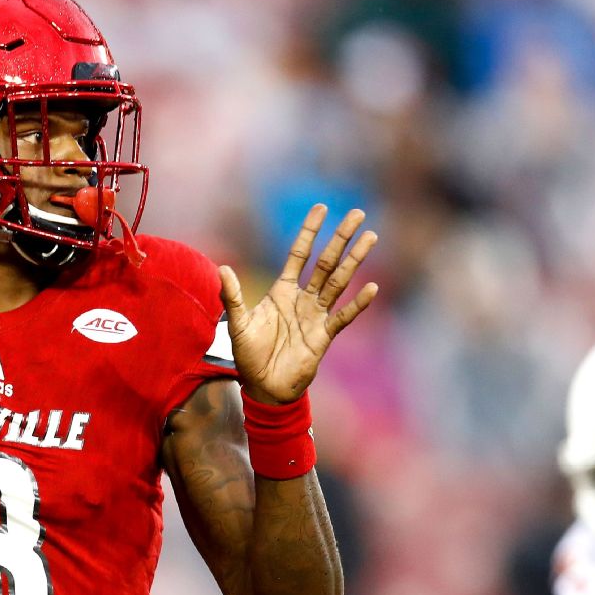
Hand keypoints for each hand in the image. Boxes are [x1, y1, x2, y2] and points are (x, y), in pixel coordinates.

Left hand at [218, 204, 378, 404]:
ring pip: (339, 282)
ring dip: (355, 260)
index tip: (322, 208)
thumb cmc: (249, 355)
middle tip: (358, 214)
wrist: (263, 387)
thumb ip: (232, 297)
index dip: (309, 232)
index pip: (298, 254)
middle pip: (325, 262)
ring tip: (371, 238)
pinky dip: (357, 304)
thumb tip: (223, 269)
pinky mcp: (324, 336)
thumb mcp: (237, 324)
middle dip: (341, 238)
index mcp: (282, 291)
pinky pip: (343, 317)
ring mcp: (316, 315)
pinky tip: (371, 288)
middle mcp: (302, 298)